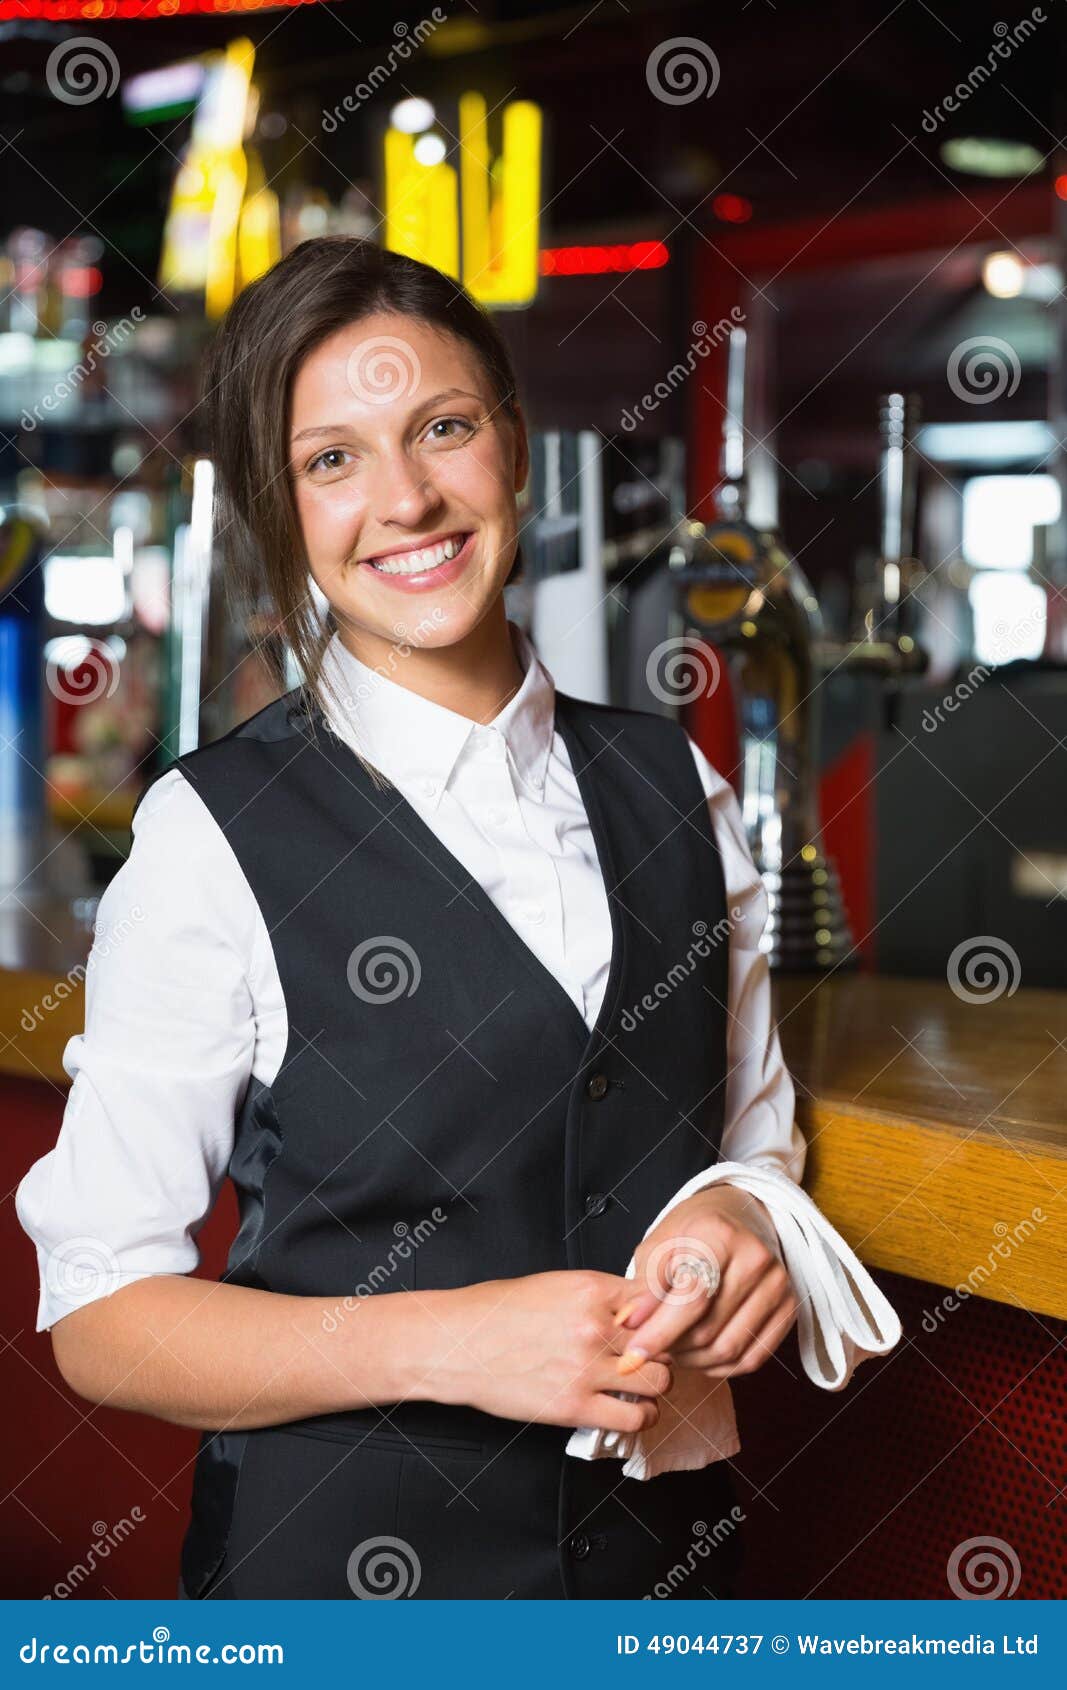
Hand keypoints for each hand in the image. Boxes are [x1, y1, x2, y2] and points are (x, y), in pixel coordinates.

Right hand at [425, 1271, 675, 1434]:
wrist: (457, 1345)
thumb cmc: (494, 1314)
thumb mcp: (551, 1285)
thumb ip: (596, 1297)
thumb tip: (629, 1310)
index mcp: (589, 1289)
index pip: (655, 1299)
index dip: (660, 1314)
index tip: (654, 1325)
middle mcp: (594, 1327)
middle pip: (663, 1340)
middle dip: (661, 1350)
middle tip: (649, 1357)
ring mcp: (587, 1368)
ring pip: (659, 1380)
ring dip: (655, 1384)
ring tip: (642, 1385)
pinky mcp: (576, 1406)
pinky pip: (635, 1417)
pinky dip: (641, 1416)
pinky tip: (630, 1409)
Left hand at [615, 1185, 797, 1378]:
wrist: (738, 1216)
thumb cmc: (691, 1232)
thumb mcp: (658, 1247)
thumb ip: (643, 1288)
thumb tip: (628, 1325)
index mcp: (718, 1234)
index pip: (691, 1297)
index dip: (659, 1332)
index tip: (632, 1355)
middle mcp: (755, 1257)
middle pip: (707, 1329)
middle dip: (672, 1348)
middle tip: (651, 1345)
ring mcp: (778, 1284)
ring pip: (728, 1350)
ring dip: (694, 1361)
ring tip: (674, 1348)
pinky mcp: (789, 1308)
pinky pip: (752, 1358)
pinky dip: (721, 1366)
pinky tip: (701, 1353)